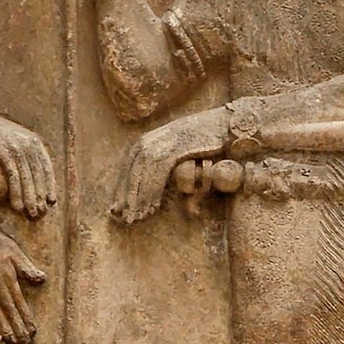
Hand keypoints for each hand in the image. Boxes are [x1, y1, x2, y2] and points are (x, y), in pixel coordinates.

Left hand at [0, 109, 55, 218]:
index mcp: (2, 145)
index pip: (15, 174)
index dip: (18, 193)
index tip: (19, 211)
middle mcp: (18, 139)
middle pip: (31, 171)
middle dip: (34, 195)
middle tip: (36, 215)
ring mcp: (25, 136)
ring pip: (40, 165)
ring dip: (45, 187)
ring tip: (48, 207)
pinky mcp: (28, 136)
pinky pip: (43, 157)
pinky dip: (48, 174)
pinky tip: (50, 191)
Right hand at [0, 218, 44, 343]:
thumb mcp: (11, 248)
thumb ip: (26, 266)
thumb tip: (42, 280)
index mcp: (8, 275)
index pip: (20, 301)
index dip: (27, 317)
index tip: (33, 330)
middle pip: (10, 311)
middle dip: (19, 328)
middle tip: (26, 342)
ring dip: (6, 330)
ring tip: (13, 343)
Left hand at [112, 107, 229, 223]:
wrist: (224, 124)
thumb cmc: (202, 140)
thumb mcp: (176, 150)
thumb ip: (162, 162)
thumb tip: (152, 184)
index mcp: (147, 140)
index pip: (129, 168)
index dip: (123, 190)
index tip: (119, 210)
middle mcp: (151, 139)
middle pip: (132, 171)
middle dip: (127, 197)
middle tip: (126, 218)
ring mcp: (163, 141)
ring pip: (142, 172)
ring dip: (139, 197)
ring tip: (138, 216)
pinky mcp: (176, 145)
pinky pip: (159, 170)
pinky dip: (153, 189)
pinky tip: (153, 205)